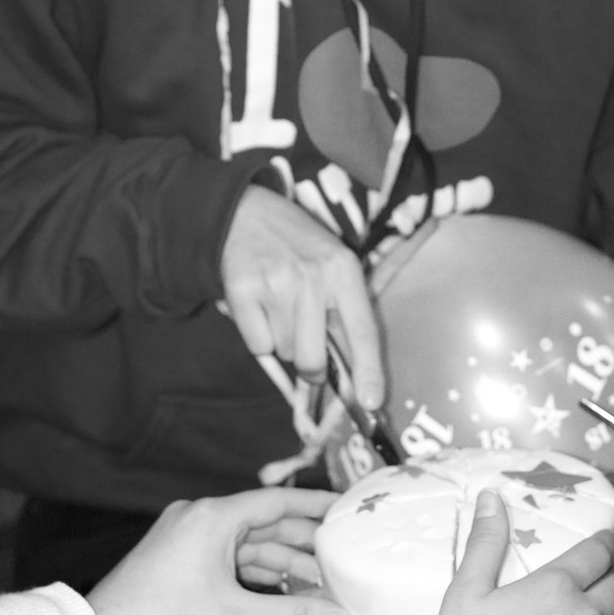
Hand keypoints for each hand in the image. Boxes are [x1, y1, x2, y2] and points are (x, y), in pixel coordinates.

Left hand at [87, 488, 354, 614]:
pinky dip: (254, 570)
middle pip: (265, 522)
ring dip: (280, 561)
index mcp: (213, 516)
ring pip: (247, 543)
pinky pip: (228, 555)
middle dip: (303, 543)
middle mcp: (201, 515)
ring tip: (318, 580)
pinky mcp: (180, 555)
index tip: (346, 507)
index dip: (316, 505)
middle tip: (342, 554)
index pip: (278, 501)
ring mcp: (188, 534)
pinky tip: (280, 587)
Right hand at [221, 186, 384, 407]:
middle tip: (306, 349)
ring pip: (284, 352)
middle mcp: (314, 276)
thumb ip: (343, 311)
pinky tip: (259, 307)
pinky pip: (256, 345)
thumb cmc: (296, 246)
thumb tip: (353, 374)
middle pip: (313, 358)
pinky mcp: (242, 290)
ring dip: (282, 343)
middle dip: (310, 367)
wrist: (244, 212)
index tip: (371, 402)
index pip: (363, 331)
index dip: (369, 372)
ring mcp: (276, 283)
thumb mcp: (332, 264)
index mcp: (344, 269)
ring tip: (279, 307)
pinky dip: (258, 336)